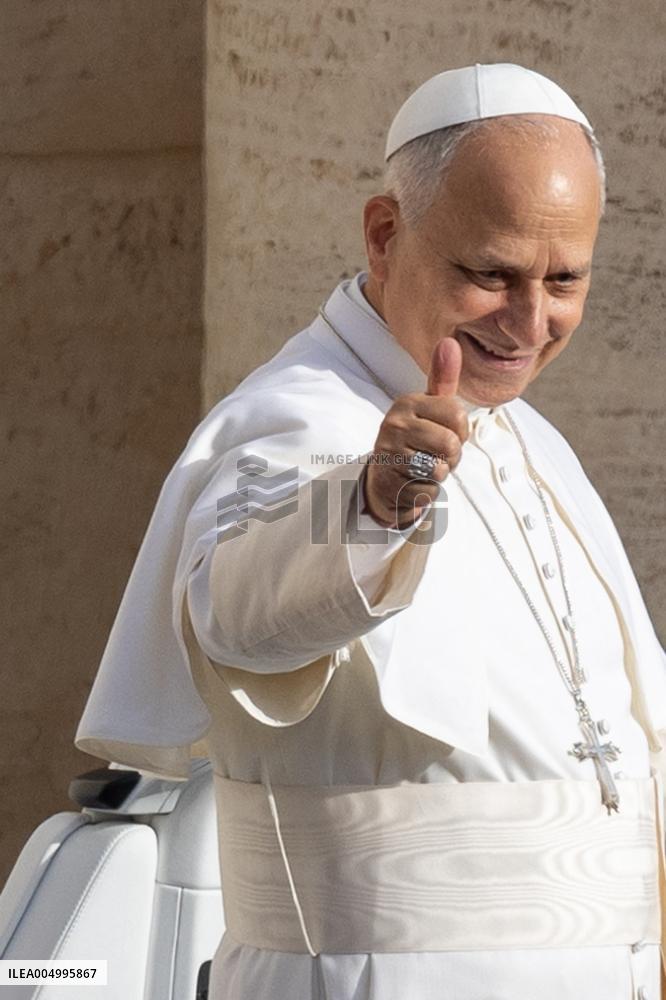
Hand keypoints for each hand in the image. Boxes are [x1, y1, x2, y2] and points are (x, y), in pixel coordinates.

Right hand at [363, 338, 468, 527]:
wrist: (385, 480)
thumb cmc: (416, 441)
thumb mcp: (429, 409)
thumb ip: (442, 378)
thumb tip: (450, 341)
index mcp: (407, 403)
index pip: (457, 414)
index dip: (460, 430)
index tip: (444, 432)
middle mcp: (394, 424)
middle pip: (451, 442)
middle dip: (452, 455)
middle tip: (435, 454)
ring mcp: (389, 452)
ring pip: (441, 467)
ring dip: (441, 473)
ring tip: (424, 467)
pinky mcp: (390, 480)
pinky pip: (430, 488)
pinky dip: (428, 490)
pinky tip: (414, 482)